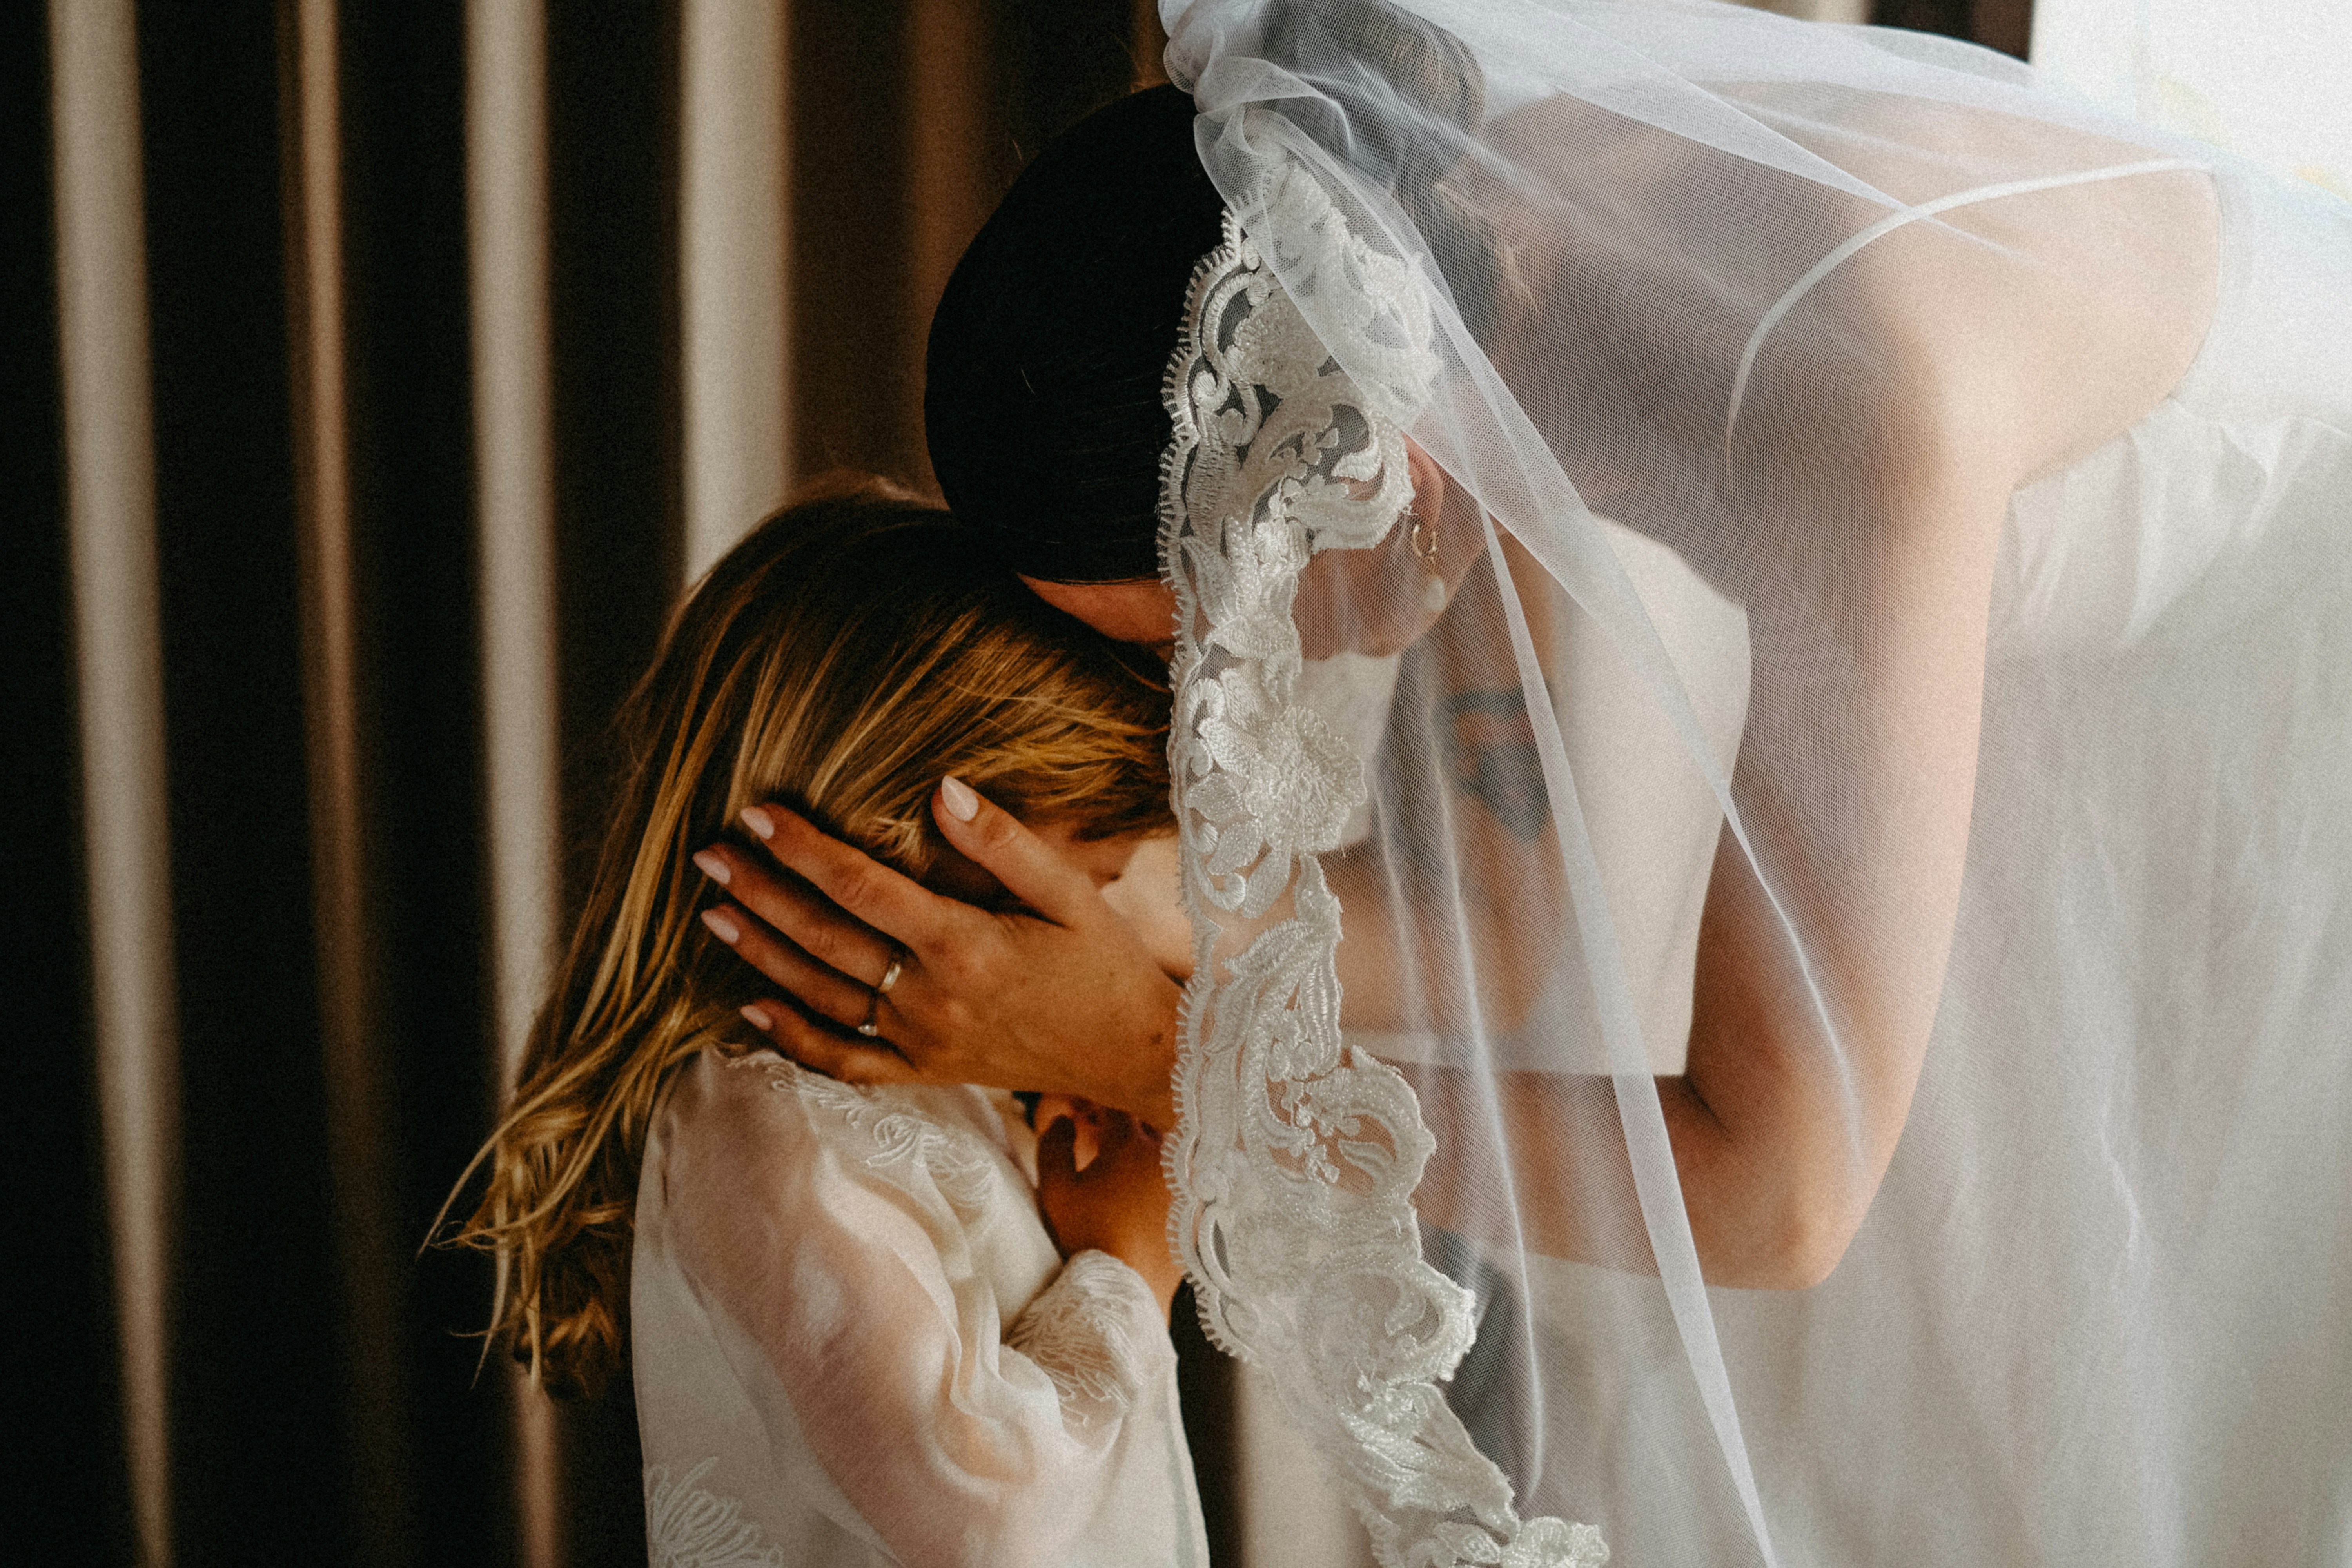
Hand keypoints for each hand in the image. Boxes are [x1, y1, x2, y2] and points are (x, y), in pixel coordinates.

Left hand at [695, 780, 1181, 1126]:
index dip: (803, 848)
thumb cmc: (1108, 964)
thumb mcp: (1072, 892)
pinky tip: (751, 1010)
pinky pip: (845, 1061)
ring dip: (763, 955)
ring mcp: (923, 1042)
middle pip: (824, 939)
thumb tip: (941, 789)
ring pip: (820, 997)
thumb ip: (1004, 842)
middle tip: (708, 857)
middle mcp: (932, 998)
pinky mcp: (927, 1072)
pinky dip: (793, 1039)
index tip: (756, 814)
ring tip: (714, 915)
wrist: (1136, 1054)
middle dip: (760, 893)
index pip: (861, 887)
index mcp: (964, 945)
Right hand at [1035, 1105, 1181, 1315]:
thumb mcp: (1056, 1191)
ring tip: (1123, 1169)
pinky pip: (1186, 1179)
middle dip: (1123, 1129)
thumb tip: (1063, 1119)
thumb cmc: (1086, 1238)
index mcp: (1129, 1144)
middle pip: (1145, 1126)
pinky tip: (1148, 1195)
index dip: (1096, 1110)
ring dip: (1147, 1151)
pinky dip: (1168, 1178)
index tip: (1083, 1119)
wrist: (1124, 1289)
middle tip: (1100, 1142)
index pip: (1114, 1110)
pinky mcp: (1198, 1208)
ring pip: (1169, 1150)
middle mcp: (1166, 1155)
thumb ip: (1054, 1145)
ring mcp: (1186, 1181)